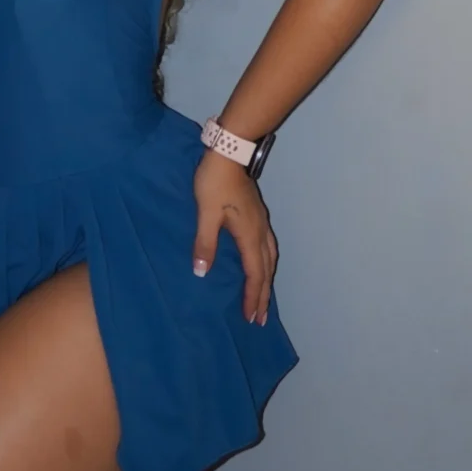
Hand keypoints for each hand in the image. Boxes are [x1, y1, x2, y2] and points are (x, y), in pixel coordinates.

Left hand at [192, 148, 277, 324]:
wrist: (229, 151)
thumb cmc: (214, 182)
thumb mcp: (205, 213)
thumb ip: (204, 243)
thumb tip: (201, 273)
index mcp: (249, 235)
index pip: (254, 274)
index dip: (252, 296)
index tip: (250, 318)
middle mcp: (260, 232)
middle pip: (266, 270)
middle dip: (263, 295)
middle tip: (259, 318)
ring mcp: (262, 222)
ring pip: (270, 258)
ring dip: (266, 280)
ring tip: (262, 297)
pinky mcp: (258, 214)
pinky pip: (268, 247)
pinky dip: (266, 264)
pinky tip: (260, 264)